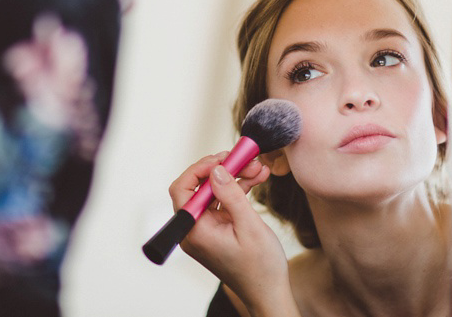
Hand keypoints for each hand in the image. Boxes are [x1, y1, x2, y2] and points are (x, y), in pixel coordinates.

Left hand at [168, 153, 297, 316]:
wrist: (269, 292)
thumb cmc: (260, 267)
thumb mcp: (249, 226)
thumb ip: (230, 195)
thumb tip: (216, 170)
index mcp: (195, 231)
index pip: (182, 189)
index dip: (200, 169)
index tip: (223, 159)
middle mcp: (195, 229)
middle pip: (199, 187)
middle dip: (223, 169)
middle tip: (244, 159)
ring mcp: (206, 229)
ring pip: (214, 191)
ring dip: (235, 177)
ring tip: (257, 167)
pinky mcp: (217, 228)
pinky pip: (223, 201)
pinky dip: (238, 189)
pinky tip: (257, 179)